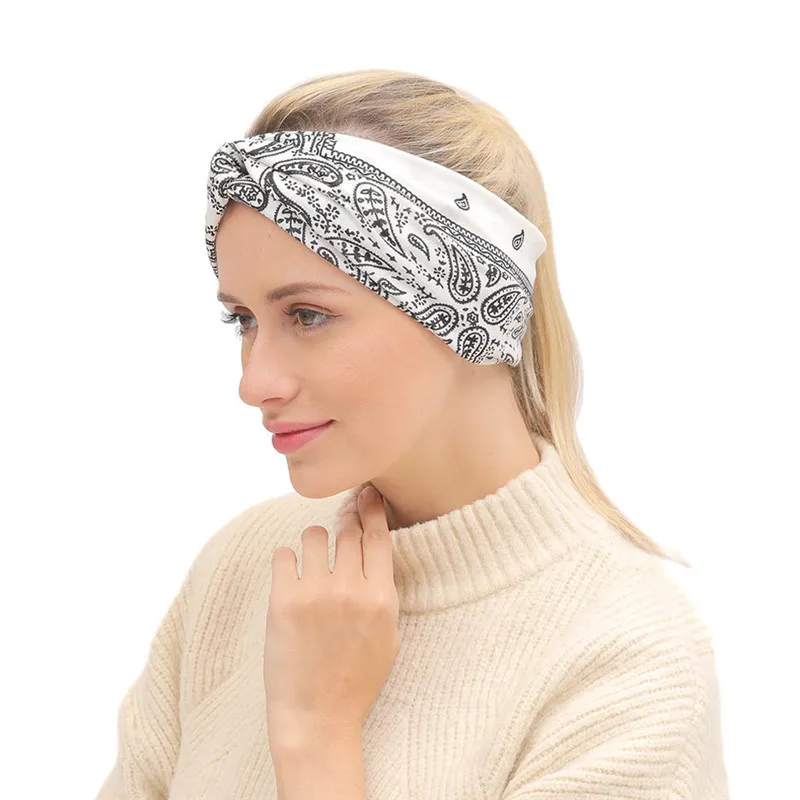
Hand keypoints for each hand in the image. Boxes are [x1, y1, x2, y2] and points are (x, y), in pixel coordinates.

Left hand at [264, 484, 399, 753]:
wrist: (316, 719)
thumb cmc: (356, 679)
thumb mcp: (389, 635)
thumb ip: (383, 588)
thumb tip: (372, 542)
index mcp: (381, 597)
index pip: (378, 534)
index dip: (372, 508)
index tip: (367, 492)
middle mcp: (350, 590)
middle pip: (348, 529)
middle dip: (346, 518)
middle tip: (342, 516)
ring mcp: (314, 594)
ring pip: (315, 534)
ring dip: (316, 543)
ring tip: (314, 564)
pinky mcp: (282, 601)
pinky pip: (282, 554)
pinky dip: (287, 560)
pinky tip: (291, 577)